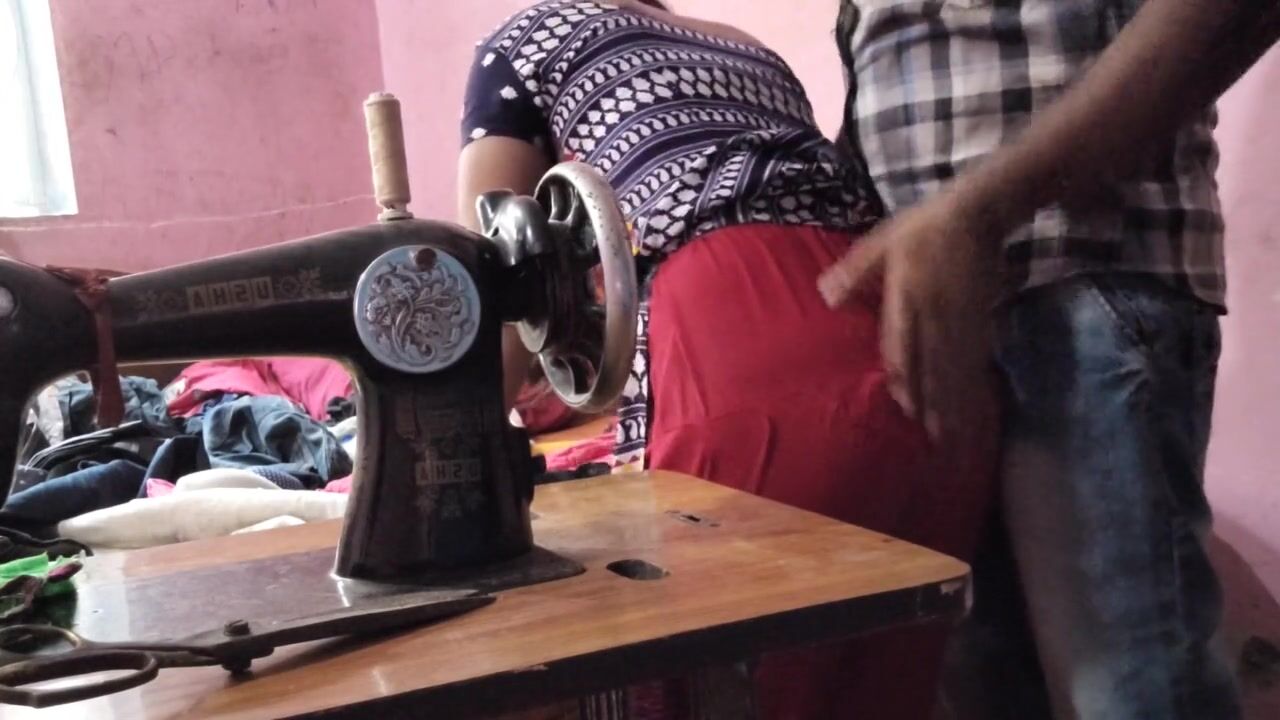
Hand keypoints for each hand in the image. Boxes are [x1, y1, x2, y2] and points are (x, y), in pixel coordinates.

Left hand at [818, 191, 1001, 443]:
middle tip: (928, 437)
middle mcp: (934, 313)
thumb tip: (825, 296)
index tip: (901, 406)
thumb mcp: (881, 242)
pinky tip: (971, 404)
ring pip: (954, 366)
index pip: (901, 344)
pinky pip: (975, 356)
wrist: (977, 213)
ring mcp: (961, 318)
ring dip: (952, 400)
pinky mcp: (981, 318)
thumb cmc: (922, 227)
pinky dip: (972, 382)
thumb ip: (854, 272)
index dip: (902, 377)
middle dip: (929, 401)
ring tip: (949, 432)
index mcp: (906, 296)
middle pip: (931, 364)